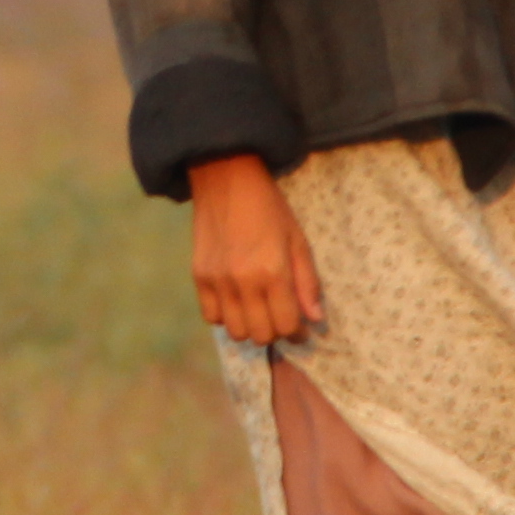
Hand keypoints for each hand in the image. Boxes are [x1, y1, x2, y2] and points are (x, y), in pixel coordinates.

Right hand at [186, 156, 322, 345]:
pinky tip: (235, 301)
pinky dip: (226, 316)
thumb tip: (315, 318)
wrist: (226, 179)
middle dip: (275, 331)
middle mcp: (244, 282)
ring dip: (250, 327)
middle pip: (261, 335)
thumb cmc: (269, 208)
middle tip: (279, 315)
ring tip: (257, 310)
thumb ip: (307, 282)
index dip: (297, 331)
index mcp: (273, 272)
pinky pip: (212, 317)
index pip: (286, 325)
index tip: (300, 325)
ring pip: (236, 332)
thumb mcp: (297, 240)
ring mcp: (218, 281)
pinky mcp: (199, 277)